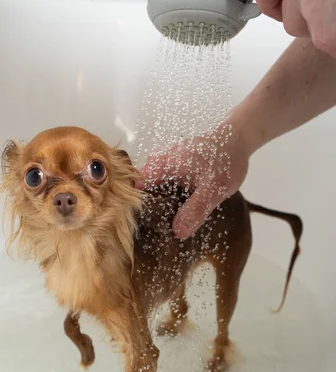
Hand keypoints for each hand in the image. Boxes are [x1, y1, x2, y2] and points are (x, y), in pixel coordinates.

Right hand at [136, 123, 249, 238]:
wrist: (238, 139)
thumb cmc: (225, 159)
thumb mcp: (213, 189)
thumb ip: (195, 210)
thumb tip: (178, 233)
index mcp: (162, 166)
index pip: (135, 187)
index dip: (134, 207)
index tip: (141, 226)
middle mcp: (158, 163)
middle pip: (141, 190)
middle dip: (146, 210)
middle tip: (154, 232)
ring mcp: (165, 163)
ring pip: (152, 187)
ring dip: (157, 205)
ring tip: (164, 226)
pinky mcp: (174, 166)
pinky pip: (163, 184)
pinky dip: (167, 197)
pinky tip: (177, 211)